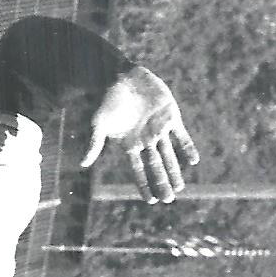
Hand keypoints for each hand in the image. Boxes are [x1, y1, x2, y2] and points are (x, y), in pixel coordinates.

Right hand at [81, 65, 198, 200]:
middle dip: (162, 183)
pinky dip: (187, 148)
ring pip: (169, 156)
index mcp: (129, 145)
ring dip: (175, 171)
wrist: (123, 75)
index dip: (145, 185)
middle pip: (156, 167)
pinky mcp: (171, 117)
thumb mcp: (99, 122)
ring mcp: (160, 130)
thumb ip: (94, 143)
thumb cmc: (109, 99)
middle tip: (169, 199)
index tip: (151, 201)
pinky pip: (181, 136)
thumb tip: (82, 164)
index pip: (139, 171)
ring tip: (180, 188)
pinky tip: (193, 160)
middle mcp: (146, 141)